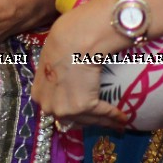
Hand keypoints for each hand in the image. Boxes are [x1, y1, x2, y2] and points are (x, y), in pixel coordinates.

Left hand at [31, 6, 126, 129]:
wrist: (73, 41)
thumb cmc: (60, 43)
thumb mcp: (49, 63)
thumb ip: (53, 77)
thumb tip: (62, 78)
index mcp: (38, 95)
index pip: (55, 109)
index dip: (70, 112)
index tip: (81, 113)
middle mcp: (50, 107)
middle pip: (71, 119)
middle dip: (85, 120)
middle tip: (99, 119)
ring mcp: (66, 109)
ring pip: (88, 119)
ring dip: (103, 121)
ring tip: (114, 122)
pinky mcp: (85, 107)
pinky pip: (104, 113)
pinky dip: (115, 116)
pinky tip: (123, 118)